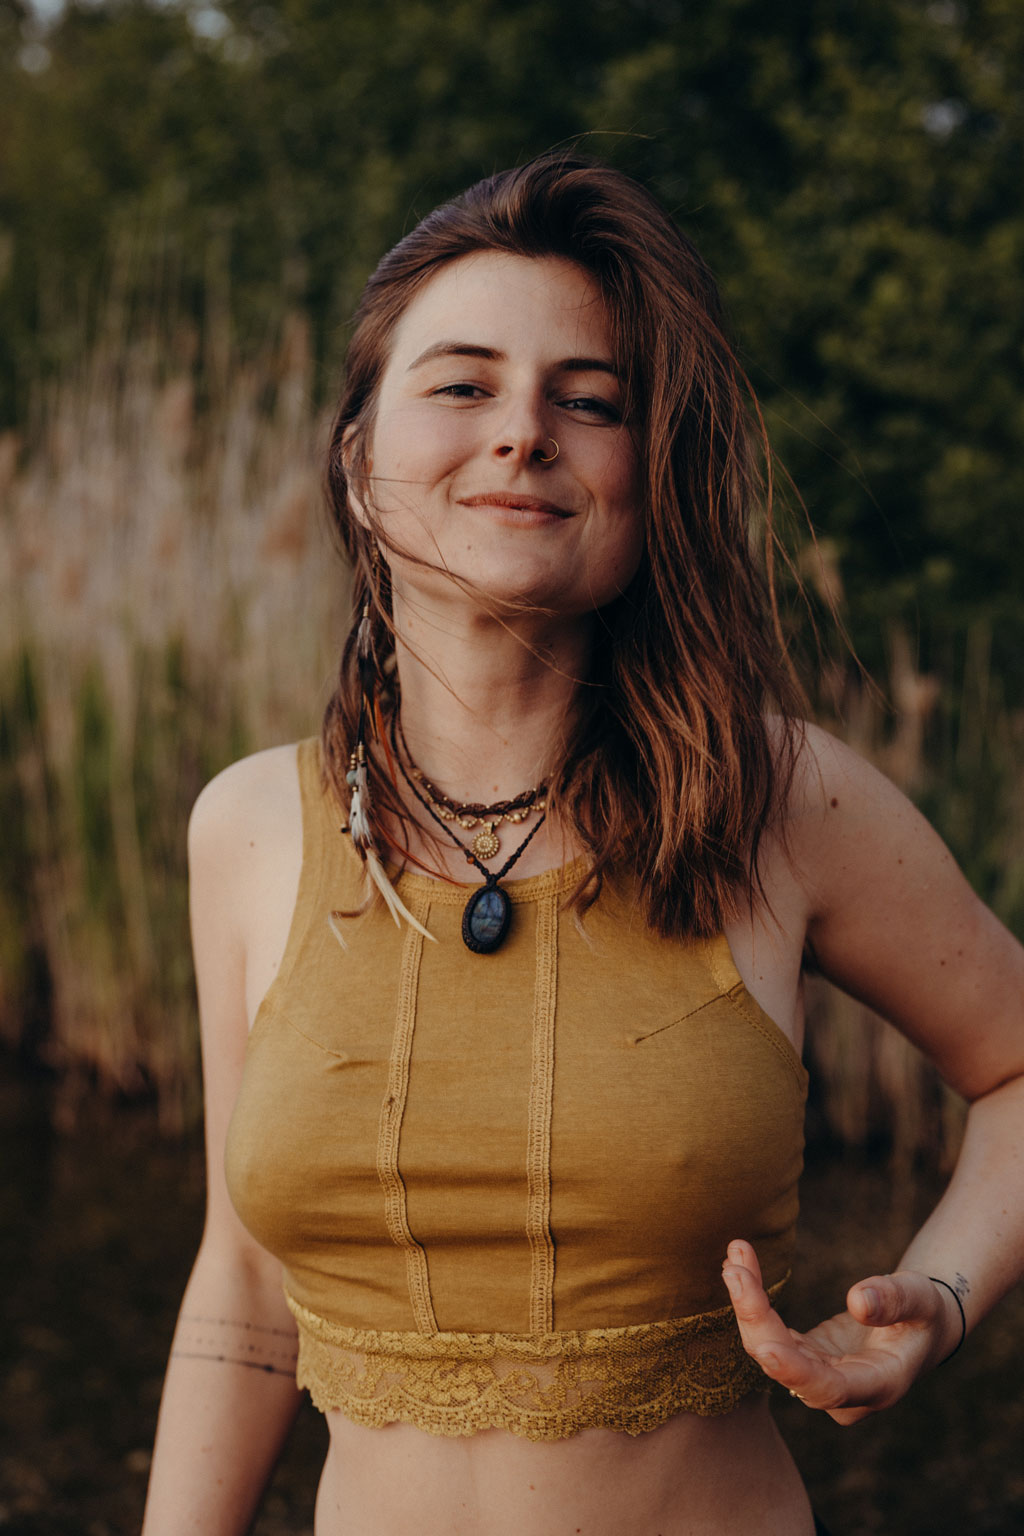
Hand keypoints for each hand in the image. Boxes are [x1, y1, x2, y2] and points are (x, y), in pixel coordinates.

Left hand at [721, 1239, 958, 1425]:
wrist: (919, 1326)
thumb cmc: (924, 1312)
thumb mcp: (920, 1298)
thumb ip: (894, 1299)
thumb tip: (856, 1301)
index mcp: (877, 1384)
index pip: (828, 1388)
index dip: (794, 1371)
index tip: (764, 1346)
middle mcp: (842, 1392)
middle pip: (787, 1366)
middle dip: (756, 1318)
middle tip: (735, 1270)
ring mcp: (819, 1377)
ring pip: (770, 1349)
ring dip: (748, 1304)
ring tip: (735, 1257)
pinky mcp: (805, 1358)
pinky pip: (771, 1334)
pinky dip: (753, 1302)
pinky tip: (739, 1266)